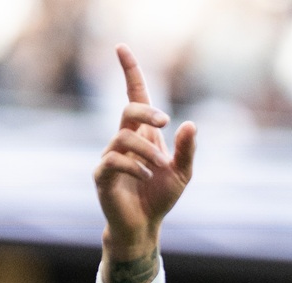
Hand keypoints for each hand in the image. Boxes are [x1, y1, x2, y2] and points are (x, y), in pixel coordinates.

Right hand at [94, 44, 195, 282]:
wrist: (144, 226)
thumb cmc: (160, 197)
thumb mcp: (182, 173)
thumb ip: (187, 150)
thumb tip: (190, 124)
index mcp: (143, 135)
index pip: (134, 96)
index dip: (130, 72)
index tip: (122, 48)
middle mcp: (124, 141)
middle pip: (128, 111)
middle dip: (146, 112)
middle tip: (165, 122)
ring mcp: (110, 157)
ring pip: (123, 137)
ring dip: (145, 151)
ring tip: (157, 168)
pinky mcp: (102, 176)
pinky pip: (113, 161)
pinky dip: (133, 167)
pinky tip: (145, 178)